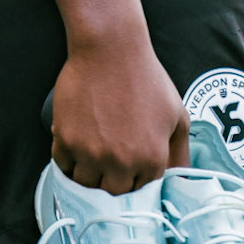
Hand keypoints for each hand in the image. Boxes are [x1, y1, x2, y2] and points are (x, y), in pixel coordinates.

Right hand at [51, 31, 189, 192]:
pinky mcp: (67, 140)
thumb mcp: (177, 114)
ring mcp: (92, 153)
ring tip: (91, 154)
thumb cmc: (146, 78)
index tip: (129, 170)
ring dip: (87, 173)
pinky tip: (76, 144)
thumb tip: (180, 181)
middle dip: (111, 181)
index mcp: (152, 158)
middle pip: (112, 194)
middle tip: (108, 162)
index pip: (141, 192)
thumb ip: (181, 153)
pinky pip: (62, 166)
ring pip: (84, 185)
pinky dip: (67, 159)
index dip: (135, 180)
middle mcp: (122, 162)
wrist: (110, 49)